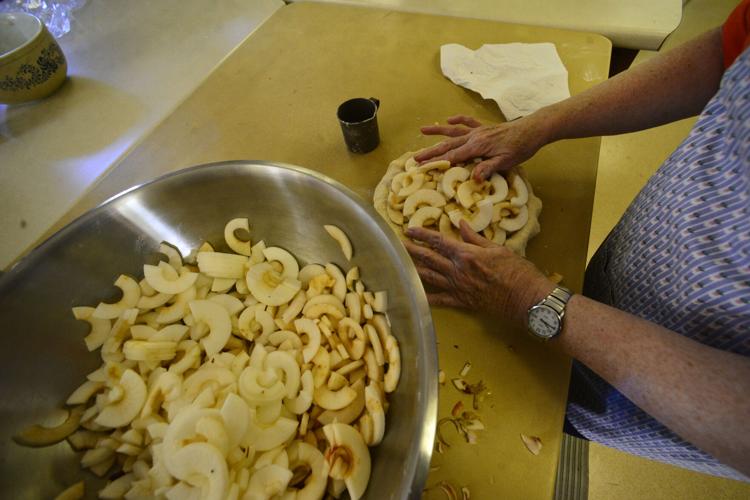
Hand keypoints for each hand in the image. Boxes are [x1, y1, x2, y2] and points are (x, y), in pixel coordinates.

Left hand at [404, 221, 553, 324]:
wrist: (525, 297)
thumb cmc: (516, 270)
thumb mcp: (497, 248)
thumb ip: (475, 238)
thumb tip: (461, 224)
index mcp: (466, 254)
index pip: (439, 241)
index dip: (422, 235)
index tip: (409, 230)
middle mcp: (457, 270)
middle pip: (428, 258)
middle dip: (411, 250)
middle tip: (397, 244)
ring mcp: (457, 287)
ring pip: (429, 277)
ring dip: (413, 269)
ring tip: (399, 264)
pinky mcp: (461, 302)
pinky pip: (439, 300)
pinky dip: (425, 297)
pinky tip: (413, 294)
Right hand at [415, 114, 550, 181]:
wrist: (533, 130)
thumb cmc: (520, 148)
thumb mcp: (506, 162)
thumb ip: (488, 168)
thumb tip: (474, 179)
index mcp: (477, 146)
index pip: (453, 157)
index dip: (437, 163)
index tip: (422, 168)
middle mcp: (474, 136)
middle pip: (448, 145)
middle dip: (430, 152)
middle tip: (415, 158)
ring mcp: (478, 131)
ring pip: (453, 132)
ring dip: (437, 132)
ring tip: (422, 130)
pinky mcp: (484, 127)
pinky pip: (468, 122)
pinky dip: (458, 121)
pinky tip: (449, 120)